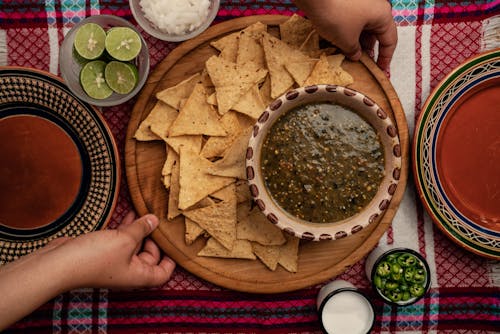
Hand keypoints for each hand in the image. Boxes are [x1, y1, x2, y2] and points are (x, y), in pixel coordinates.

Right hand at [52, 211, 175, 288]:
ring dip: (140, 229)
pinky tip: (132, 212)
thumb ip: (141, 229)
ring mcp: (116, 262)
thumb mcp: (125, 240)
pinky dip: (127, 227)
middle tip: (160, 219)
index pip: (163, 274)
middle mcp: (129, 271)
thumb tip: (155, 219)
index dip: (171, 261)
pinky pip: (120, 240)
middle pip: (150, 256)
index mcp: (139, 275)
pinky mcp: (103, 252)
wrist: (59, 263)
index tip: (173, 242)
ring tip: (148, 211)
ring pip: (134, 245)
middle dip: (154, 238)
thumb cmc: (94, 258)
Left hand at [295, 0, 396, 70]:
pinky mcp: (348, 3)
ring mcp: (361, 3)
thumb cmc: (335, 15)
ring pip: (363, 27)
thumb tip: (356, 55)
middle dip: (368, 49)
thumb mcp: (346, 40)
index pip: (389, 40)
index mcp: (382, 15)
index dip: (385, 58)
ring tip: (348, 54)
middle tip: (361, 64)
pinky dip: (349, 32)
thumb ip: (354, 51)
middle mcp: (375, 6)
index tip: (380, 70)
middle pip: (376, 33)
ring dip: (357, 41)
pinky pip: (353, 20)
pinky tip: (340, 42)